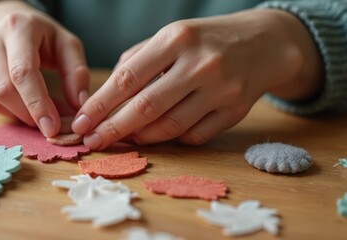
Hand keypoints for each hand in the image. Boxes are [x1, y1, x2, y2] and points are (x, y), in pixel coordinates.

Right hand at [0, 1, 89, 136]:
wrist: (9, 23)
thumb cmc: (42, 36)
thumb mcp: (66, 45)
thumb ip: (76, 73)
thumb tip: (78, 105)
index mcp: (18, 28)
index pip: (23, 72)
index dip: (37, 103)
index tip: (51, 126)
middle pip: (4, 88)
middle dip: (28, 113)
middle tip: (49, 127)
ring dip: (19, 114)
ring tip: (40, 116)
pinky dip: (10, 111)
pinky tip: (26, 109)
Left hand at [72, 9, 322, 149]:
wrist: (265, 42)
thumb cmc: (206, 40)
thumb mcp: (171, 36)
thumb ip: (137, 61)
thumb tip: (104, 97)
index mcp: (177, 38)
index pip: (128, 78)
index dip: (100, 104)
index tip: (81, 121)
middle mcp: (200, 64)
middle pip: (146, 107)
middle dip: (113, 128)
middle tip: (92, 141)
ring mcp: (221, 89)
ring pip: (169, 126)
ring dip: (140, 137)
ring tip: (123, 138)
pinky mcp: (236, 111)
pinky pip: (193, 135)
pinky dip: (172, 138)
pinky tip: (159, 134)